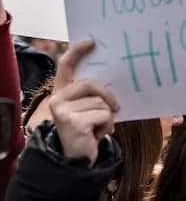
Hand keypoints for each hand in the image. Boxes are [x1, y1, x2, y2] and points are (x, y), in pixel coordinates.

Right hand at [46, 40, 118, 163]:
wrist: (78, 158)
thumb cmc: (88, 132)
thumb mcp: (90, 110)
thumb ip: (94, 96)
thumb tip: (113, 83)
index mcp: (62, 92)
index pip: (66, 66)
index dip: (77, 51)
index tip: (91, 42)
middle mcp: (57, 98)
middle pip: (92, 84)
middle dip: (108, 98)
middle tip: (113, 111)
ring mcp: (62, 109)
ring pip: (101, 102)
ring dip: (108, 117)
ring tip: (97, 128)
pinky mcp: (72, 121)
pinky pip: (104, 115)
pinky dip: (107, 126)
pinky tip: (97, 135)